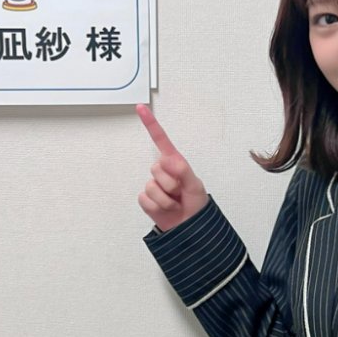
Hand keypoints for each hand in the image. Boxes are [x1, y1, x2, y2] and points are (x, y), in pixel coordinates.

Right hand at [136, 104, 208, 232]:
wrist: (189, 227)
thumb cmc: (197, 205)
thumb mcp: (195, 186)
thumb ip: (183, 171)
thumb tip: (169, 161)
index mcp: (175, 163)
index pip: (161, 140)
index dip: (150, 124)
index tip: (140, 108)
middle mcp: (162, 171)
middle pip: (157, 168)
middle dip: (171, 183)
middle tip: (180, 193)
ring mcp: (153, 185)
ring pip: (152, 186)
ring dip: (166, 199)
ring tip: (175, 203)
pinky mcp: (146, 199)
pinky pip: (146, 199)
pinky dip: (158, 206)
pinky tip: (166, 209)